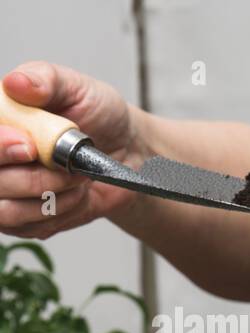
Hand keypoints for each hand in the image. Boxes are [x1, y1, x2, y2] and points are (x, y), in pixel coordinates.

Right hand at [0, 62, 144, 238]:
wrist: (129, 151)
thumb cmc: (98, 115)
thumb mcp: (76, 86)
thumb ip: (45, 80)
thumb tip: (16, 83)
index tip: (27, 146)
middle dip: (30, 178)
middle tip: (64, 165)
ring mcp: (6, 192)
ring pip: (6, 211)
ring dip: (48, 197)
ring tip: (76, 178)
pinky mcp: (27, 220)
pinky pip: (32, 227)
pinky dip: (62, 212)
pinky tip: (78, 193)